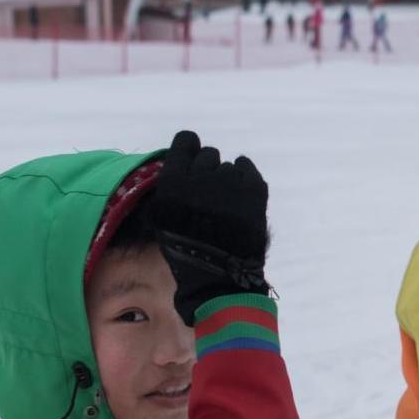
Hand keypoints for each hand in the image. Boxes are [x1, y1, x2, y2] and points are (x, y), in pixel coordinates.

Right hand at [151, 130, 270, 322]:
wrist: (220, 277)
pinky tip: (240, 198)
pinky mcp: (254, 190)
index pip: (186, 141)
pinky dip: (245, 178)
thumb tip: (186, 165)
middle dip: (208, 171)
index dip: (190, 151)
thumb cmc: (187, 251)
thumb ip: (173, 187)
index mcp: (174, 183)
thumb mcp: (164, 218)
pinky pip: (248, 169)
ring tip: (226, 207)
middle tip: (210, 196)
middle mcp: (201, 177)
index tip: (193, 164)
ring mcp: (230, 182)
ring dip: (227, 181)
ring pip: (229, 166)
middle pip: (208, 154)